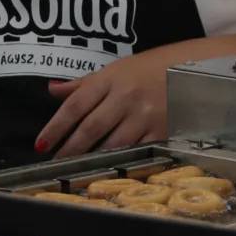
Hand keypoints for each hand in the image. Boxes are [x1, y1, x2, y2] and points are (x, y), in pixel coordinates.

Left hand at [37, 54, 172, 158]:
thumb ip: (84, 84)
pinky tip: (109, 167)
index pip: (75, 105)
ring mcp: (144, 115)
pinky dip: (121, 160)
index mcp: (110, 78)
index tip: (41, 143)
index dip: (56, 126)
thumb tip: (53, 90)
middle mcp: (125, 96)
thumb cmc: (151, 68)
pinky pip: (136, 150)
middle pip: (91, 127)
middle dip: (70, 147)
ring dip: (93, 157)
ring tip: (78, 167)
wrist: (193, 68)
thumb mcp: (117, 69)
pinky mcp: (161, 131)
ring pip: (112, 144)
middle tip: (55, 161)